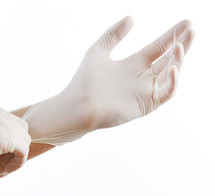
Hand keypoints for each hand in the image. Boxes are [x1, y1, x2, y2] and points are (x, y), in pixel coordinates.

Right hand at [0, 104, 30, 191]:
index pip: (15, 126)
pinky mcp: (4, 137)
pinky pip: (23, 153)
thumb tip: (11, 147)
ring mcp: (2, 123)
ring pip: (24, 143)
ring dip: (14, 160)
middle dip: (15, 151)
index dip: (11, 145)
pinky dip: (15, 166)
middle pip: (23, 132)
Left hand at [66, 16, 193, 127]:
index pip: (159, 47)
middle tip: (191, 30)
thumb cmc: (84, 80)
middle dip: (182, 44)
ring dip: (178, 61)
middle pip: (169, 59)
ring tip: (179, 46)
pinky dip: (172, 82)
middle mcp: (143, 77)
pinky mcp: (146, 104)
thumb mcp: (98, 50)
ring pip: (171, 75)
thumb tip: (131, 17)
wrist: (78, 104)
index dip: (172, 35)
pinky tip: (172, 68)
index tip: (186, 22)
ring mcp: (145, 91)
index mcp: (134, 64)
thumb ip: (113, 34)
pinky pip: (166, 93)